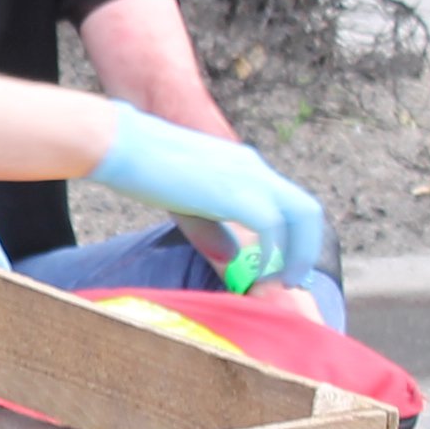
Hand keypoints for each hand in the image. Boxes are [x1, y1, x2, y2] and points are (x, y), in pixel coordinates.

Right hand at [91, 106, 334, 299]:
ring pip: (302, 217)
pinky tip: (256, 274)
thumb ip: (214, 229)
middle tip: (292, 281)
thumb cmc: (143, 170)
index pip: (287, 203)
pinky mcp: (237, 192)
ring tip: (280, 283)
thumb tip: (235, 258)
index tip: (281, 267)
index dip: (292, 238)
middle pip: (307, 211)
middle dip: (306, 250)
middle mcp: (255, 168)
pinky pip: (273, 227)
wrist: (122, 145)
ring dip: (298, 255)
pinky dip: (273, 254)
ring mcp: (250, 177)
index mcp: (244, 167)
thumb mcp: (186, 203)